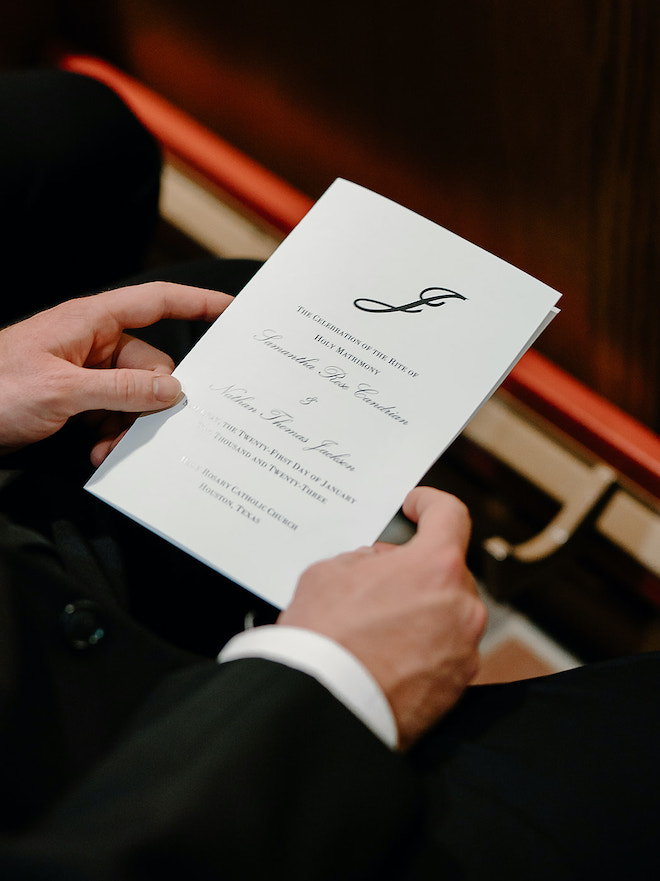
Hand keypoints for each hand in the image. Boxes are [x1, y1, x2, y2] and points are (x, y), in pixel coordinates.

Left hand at [0, 281, 232, 462]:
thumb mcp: (63, 392)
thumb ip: (122, 390)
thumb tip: (173, 390)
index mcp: (91, 322)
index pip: (156, 302)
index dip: (198, 301)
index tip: (233, 309)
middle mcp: (93, 343)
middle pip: (151, 365)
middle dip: (149, 402)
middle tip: (136, 429)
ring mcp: (86, 372)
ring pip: (135, 396)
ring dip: (127, 425)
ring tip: (103, 447)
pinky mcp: (78, 398)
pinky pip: (115, 412)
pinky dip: (112, 433)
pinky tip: (95, 450)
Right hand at [279, 487, 486, 749]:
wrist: (323, 708)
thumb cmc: (323, 637)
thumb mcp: (329, 572)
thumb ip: (366, 559)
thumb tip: (381, 565)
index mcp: (436, 566)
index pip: (451, 515)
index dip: (431, 503)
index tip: (416, 506)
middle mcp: (462, 606)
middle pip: (448, 570)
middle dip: (416, 568)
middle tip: (379, 577)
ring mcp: (464, 650)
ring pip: (448, 612)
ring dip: (421, 608)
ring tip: (377, 623)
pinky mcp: (457, 687)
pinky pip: (445, 651)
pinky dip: (423, 646)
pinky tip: (387, 653)